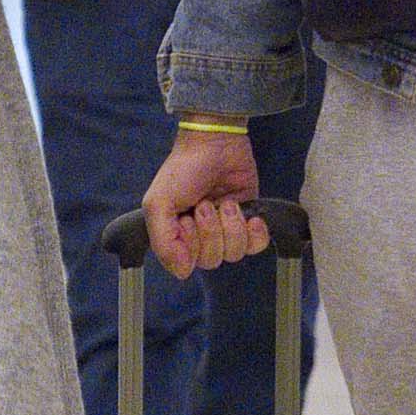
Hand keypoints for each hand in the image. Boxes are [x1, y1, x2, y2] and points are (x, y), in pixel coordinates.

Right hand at [144, 126, 266, 279]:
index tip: (187, 219)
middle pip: (212, 260)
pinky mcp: (248, 221)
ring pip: (234, 254)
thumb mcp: (159, 203)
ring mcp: (225, 229)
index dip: (190, 245)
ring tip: (225, 202)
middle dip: (211, 231)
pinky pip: (256, 246)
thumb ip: (162, 242)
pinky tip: (250, 216)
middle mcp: (200, 236)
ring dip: (231, 226)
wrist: (215, 142)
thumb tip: (181, 272)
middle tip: (205, 204)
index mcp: (176, 235)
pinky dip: (255, 233)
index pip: (185, 264)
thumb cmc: (184, 168)